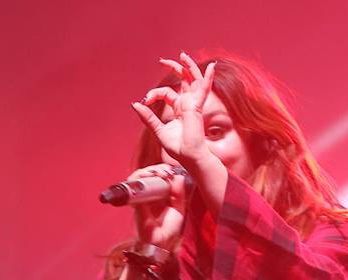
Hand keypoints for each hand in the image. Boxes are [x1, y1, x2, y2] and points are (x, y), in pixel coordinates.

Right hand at [127, 163, 185, 250]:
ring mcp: (139, 198)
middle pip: (148, 174)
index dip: (164, 170)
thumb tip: (179, 176)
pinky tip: (151, 175)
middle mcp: (148, 195)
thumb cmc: (169, 229)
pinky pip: (133, 186)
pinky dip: (139, 178)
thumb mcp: (179, 209)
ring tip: (159, 172)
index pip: (158, 177)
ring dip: (149, 171)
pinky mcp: (135, 202)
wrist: (160, 243)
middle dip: (157, 169)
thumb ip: (179, 193)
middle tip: (166, 171)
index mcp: (159, 196)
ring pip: (139, 177)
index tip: (171, 170)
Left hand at [131, 52, 215, 167]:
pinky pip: (204, 89)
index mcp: (179, 108)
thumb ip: (148, 117)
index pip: (166, 93)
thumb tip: (135, 104)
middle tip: (163, 60)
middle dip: (174, 68)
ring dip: (189, 67)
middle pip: (183, 80)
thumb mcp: (158, 130)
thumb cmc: (178, 148)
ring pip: (193, 80)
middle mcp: (187, 104)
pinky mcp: (196, 107)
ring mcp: (193, 104)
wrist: (189, 157)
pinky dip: (208, 78)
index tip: (145, 101)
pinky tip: (212, 67)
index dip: (154, 94)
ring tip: (182, 55)